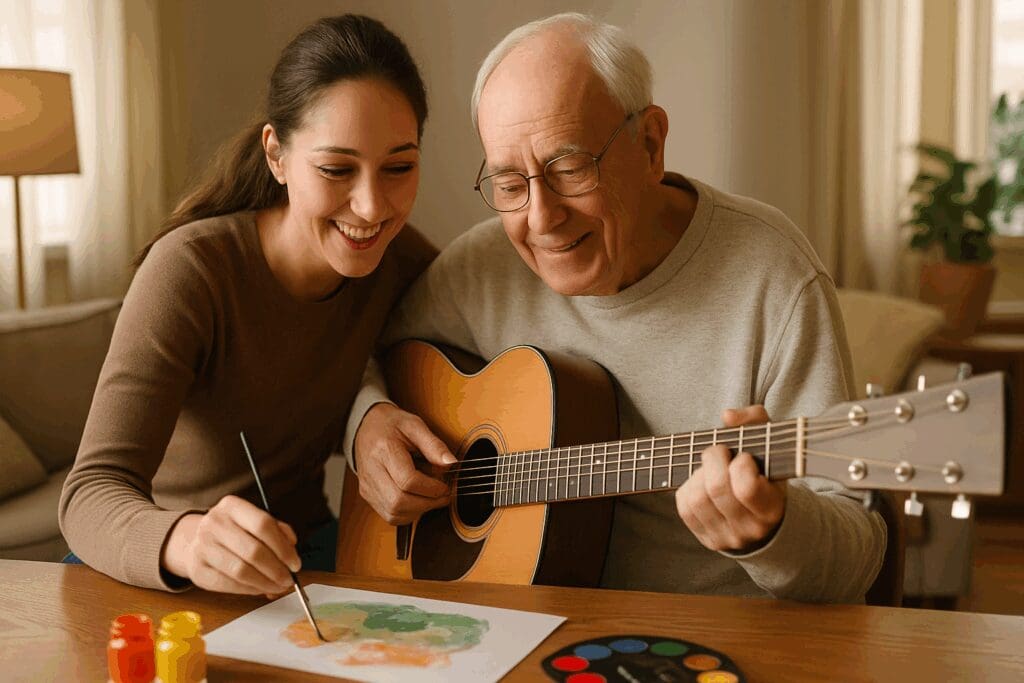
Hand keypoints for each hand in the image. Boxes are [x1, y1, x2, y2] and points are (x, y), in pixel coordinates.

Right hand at [161, 495, 300, 594]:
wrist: (195, 541)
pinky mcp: (197, 570)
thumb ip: (276, 530)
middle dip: (276, 569)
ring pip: (241, 571)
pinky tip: (260, 589)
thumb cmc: (233, 532)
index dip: (283, 547)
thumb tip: (292, 548)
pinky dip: (249, 590)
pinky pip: (229, 584)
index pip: (263, 525)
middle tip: (288, 579)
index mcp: (231, 506)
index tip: (295, 563)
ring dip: (265, 582)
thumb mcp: (252, 521)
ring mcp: (202, 547)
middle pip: (253, 550)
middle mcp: (214, 523)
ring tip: (278, 586)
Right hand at [353, 402, 455, 524]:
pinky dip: (408, 513)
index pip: (408, 481)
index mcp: (384, 450)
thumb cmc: (392, 425)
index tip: (445, 485)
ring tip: (431, 497)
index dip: (431, 488)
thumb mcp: (416, 425)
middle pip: (399, 501)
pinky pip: (389, 515)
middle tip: (443, 495)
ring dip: (418, 511)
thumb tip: (451, 464)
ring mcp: (368, 486)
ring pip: (394, 513)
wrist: (366, 427)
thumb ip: (434, 445)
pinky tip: (418, 500)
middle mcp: (372, 471)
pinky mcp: (368, 495)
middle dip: (427, 503)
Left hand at [675, 405, 786, 551]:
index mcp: (772, 508)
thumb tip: (727, 416)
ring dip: (699, 474)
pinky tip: (702, 483)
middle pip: (717, 489)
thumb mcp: (771, 447)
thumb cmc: (765, 473)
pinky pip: (685, 507)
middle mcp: (750, 529)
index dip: (740, 464)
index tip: (744, 456)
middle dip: (713, 460)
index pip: (747, 487)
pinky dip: (688, 488)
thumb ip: (755, 421)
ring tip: (711, 469)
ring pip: (697, 498)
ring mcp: (727, 537)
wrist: (764, 519)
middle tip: (720, 452)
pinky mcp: (707, 538)